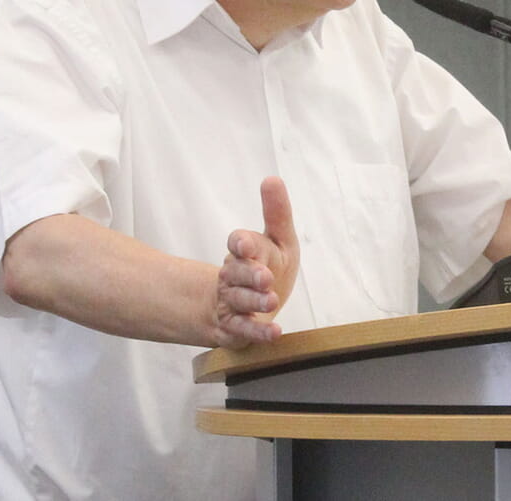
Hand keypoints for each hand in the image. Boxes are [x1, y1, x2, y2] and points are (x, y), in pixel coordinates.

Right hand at [213, 177, 299, 347]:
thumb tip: (272, 179)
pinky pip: (243, 330)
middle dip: (249, 274)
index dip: (241, 244)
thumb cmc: (269, 265)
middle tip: (265, 276)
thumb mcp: (278, 239)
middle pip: (237, 272)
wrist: (248, 304)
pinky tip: (275, 332)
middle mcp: (234, 275)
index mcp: (245, 251)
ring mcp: (232, 301)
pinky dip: (258, 332)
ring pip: (238, 300)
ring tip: (271, 301)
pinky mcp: (235, 327)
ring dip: (254, 301)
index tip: (245, 245)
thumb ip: (277, 213)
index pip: (238, 243)